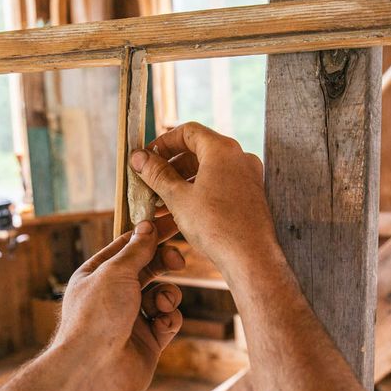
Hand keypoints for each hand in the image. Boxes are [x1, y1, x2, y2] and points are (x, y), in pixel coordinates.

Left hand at [52, 221, 183, 390]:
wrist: (95, 371)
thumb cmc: (97, 316)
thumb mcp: (116, 272)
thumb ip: (137, 249)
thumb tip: (147, 226)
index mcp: (97, 274)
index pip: (127, 246)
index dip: (151, 233)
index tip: (174, 222)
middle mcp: (114, 295)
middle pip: (148, 268)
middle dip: (164, 262)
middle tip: (178, 260)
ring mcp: (132, 318)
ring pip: (162, 294)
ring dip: (167, 295)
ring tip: (161, 305)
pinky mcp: (148, 340)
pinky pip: (168, 320)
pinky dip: (169, 318)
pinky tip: (161, 324)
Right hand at [130, 122, 278, 270]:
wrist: (250, 258)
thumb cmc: (217, 227)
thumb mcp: (178, 198)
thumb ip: (157, 174)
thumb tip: (139, 158)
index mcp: (223, 150)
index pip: (188, 131)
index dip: (163, 143)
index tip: (147, 157)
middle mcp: (239, 158)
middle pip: (198, 151)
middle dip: (170, 167)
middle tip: (149, 182)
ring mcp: (247, 177)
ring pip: (208, 171)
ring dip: (182, 183)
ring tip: (159, 203)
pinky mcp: (250, 196)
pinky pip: (220, 185)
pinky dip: (199, 192)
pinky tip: (180, 212)